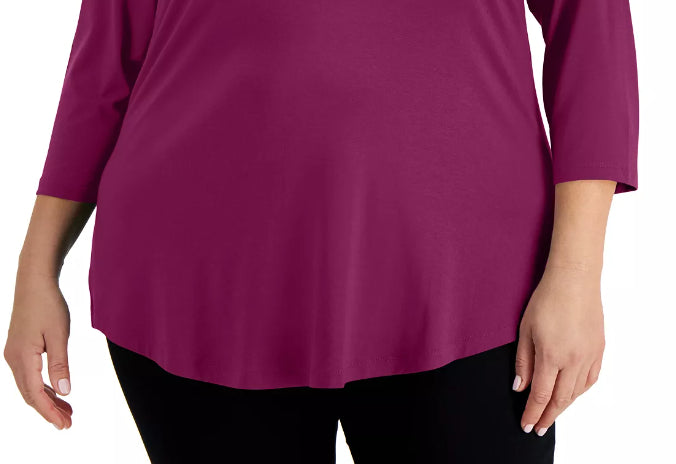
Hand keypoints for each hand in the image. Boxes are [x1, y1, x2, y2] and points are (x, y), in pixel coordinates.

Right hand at [4, 269, 73, 429]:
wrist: (34, 282)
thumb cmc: (48, 305)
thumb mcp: (59, 334)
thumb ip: (61, 364)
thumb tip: (65, 392)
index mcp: (22, 357)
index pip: (36, 394)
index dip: (50, 411)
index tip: (65, 424)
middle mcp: (13, 358)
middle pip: (30, 394)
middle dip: (48, 410)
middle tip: (68, 422)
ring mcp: (14, 353)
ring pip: (29, 385)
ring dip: (47, 399)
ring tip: (66, 410)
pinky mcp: (19, 348)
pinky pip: (29, 375)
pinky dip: (43, 386)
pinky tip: (56, 390)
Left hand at [513, 264, 604, 435]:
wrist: (574, 281)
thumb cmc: (546, 300)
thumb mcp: (525, 330)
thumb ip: (523, 361)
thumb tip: (520, 387)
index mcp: (551, 356)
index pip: (540, 395)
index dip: (532, 413)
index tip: (526, 425)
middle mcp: (573, 360)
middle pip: (560, 399)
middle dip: (548, 416)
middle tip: (539, 428)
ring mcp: (589, 356)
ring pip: (577, 392)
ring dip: (564, 406)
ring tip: (552, 414)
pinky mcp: (599, 349)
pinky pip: (591, 379)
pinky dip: (580, 391)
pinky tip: (573, 394)